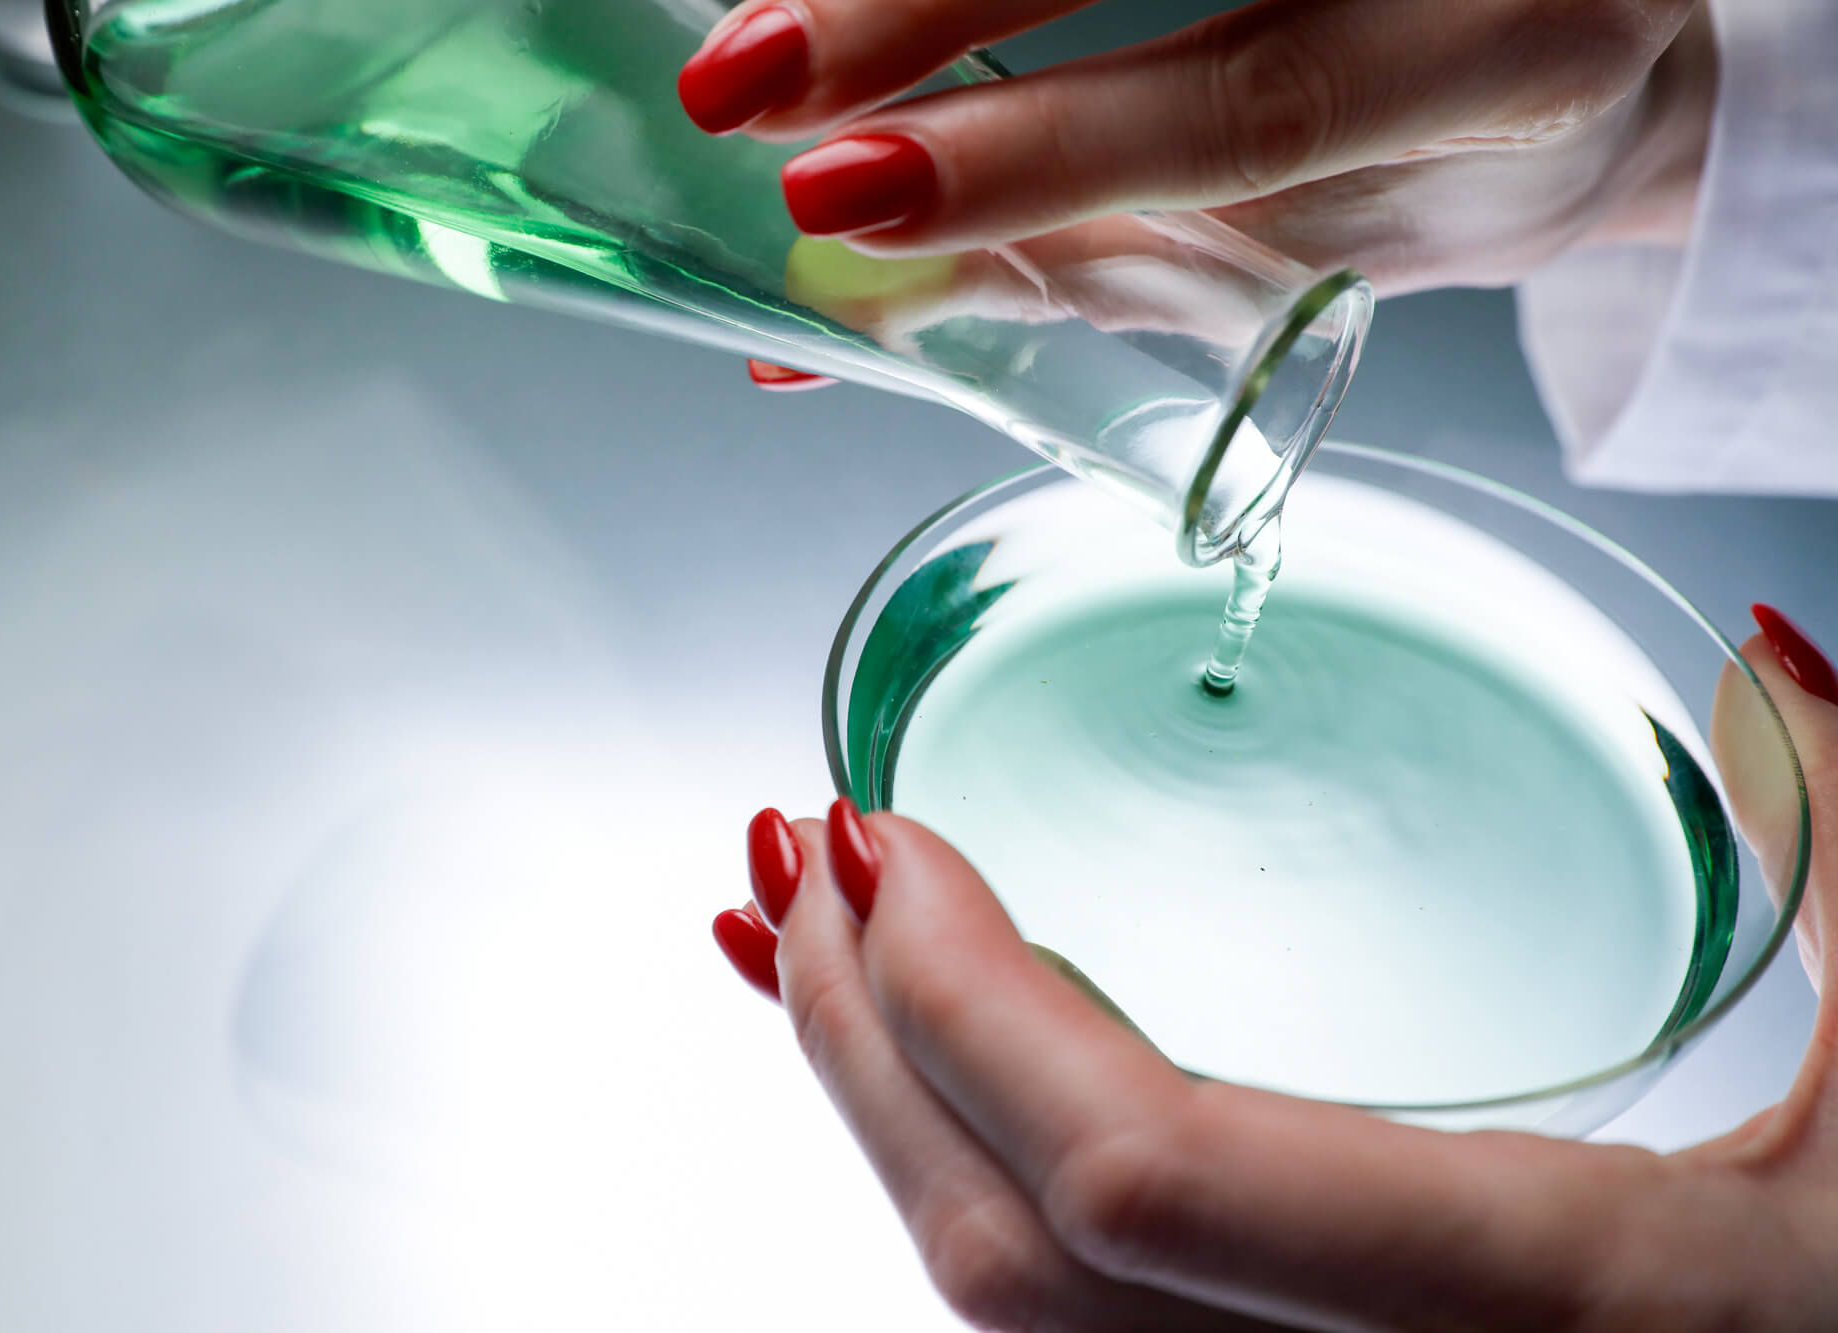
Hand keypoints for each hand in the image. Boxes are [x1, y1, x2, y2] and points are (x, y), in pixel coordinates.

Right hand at [681, 0, 1717, 292]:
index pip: (1251, 101)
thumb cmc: (1451, 156)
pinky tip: (830, 5)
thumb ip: (1093, 264)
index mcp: (1497, 52)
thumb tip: (857, 320)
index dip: (1036, 152)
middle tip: (741, 83)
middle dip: (909, 8)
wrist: (1577, 11)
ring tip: (759, 41)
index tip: (845, 198)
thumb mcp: (1297, 248)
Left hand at [711, 605, 1837, 1330]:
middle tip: (795, 867)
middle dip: (857, 1047)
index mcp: (1544, 1302)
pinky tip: (927, 1091)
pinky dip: (956, 1185)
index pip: (1143, 1175)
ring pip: (1009, 1320)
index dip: (964, 1003)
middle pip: (1005, 1261)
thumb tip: (1769, 658)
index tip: (878, 834)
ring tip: (816, 956)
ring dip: (879, 1118)